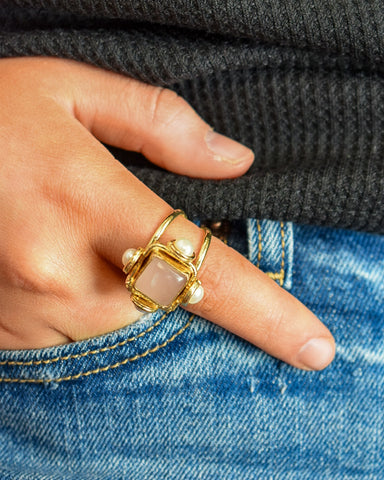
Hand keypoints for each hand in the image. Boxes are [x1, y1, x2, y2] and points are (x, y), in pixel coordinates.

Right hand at [0, 57, 334, 369]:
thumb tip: (233, 159)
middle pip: (171, 312)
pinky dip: (100, 314)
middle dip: (193, 294)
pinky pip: (80, 341)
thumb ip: (159, 122)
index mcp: (88, 199)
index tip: (313, 348)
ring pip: (127, 333)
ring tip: (114, 255)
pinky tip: (80, 273)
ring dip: (143, 303)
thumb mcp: (71, 90)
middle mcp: (61, 270)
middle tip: (171, 254)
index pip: (201, 269)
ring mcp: (32, 310)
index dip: (267, 315)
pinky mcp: (9, 332)